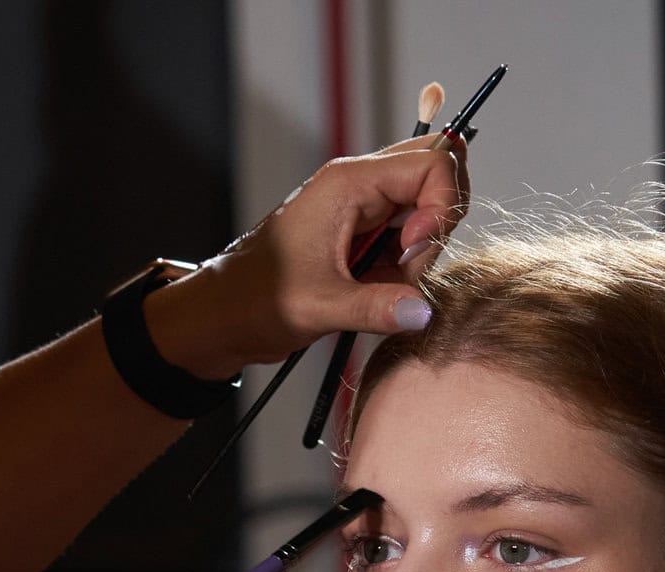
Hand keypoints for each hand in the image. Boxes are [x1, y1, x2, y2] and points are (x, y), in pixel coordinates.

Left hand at [142, 134, 469, 378]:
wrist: (223, 315)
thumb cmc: (256, 300)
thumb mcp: (319, 307)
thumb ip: (376, 307)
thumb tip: (422, 311)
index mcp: (348, 183)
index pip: (432, 162)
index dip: (440, 207)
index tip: (412, 252)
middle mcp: (358, 185)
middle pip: (435, 172)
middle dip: (439, 220)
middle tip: (406, 263)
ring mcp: (362, 207)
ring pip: (426, 207)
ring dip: (421, 248)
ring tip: (383, 283)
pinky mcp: (362, 233)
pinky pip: (407, 235)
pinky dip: (407, 263)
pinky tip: (377, 288)